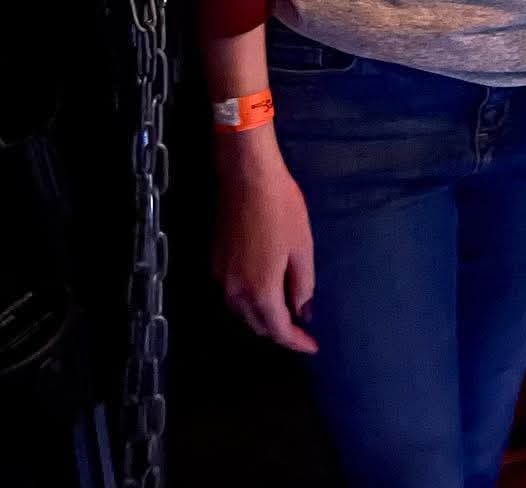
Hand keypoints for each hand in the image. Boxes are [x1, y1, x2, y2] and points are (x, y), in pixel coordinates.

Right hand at [213, 130, 318, 352]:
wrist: (245, 176)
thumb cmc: (281, 208)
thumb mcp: (302, 247)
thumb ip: (302, 285)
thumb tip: (301, 311)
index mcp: (260, 292)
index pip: (278, 330)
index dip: (297, 342)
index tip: (312, 347)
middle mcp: (234, 293)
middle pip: (257, 326)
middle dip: (279, 331)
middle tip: (300, 328)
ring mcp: (220, 278)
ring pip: (242, 313)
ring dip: (262, 318)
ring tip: (284, 312)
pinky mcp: (213, 263)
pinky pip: (232, 296)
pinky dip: (248, 301)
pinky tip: (262, 290)